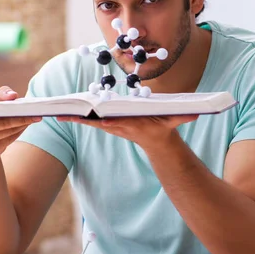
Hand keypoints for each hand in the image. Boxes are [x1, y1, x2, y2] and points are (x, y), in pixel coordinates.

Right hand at [0, 86, 41, 159]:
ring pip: (8, 131)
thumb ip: (0, 95)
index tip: (13, 97)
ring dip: (23, 124)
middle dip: (20, 118)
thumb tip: (13, 95)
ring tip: (34, 118)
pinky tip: (26, 125)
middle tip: (35, 113)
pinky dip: (19, 132)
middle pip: (2, 122)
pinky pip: (9, 140)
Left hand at [56, 113, 197, 151]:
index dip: (100, 119)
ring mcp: (111, 126)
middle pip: (95, 120)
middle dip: (80, 115)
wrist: (157, 143)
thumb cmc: (164, 128)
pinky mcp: (108, 124)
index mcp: (129, 124)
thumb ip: (183, 117)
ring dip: (74, 116)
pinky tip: (65, 113)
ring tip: (58, 111)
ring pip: (89, 120)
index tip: (88, 115)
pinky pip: (90, 120)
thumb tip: (196, 114)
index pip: (113, 121)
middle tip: (62, 111)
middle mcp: (117, 125)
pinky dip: (78, 116)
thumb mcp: (174, 121)